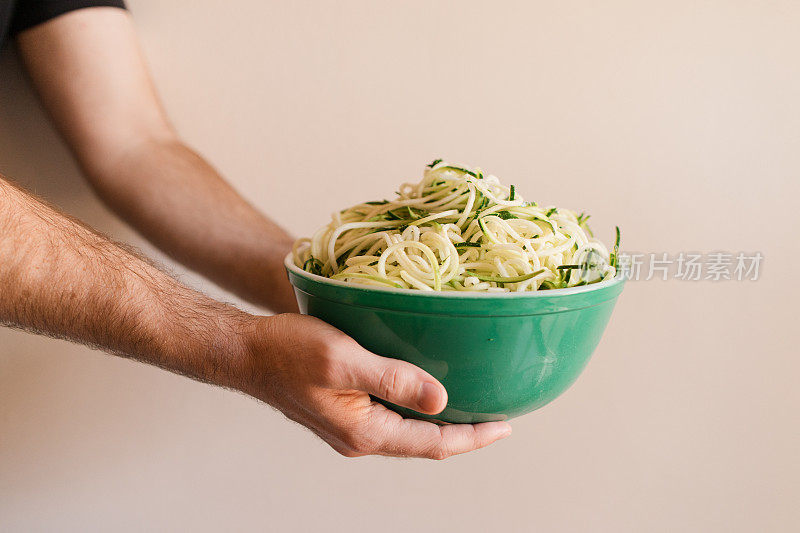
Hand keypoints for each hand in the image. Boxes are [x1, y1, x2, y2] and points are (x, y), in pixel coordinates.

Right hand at [234, 313, 511, 458]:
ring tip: (472, 408)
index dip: (472, 438)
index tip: (506, 426)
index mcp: (365, 432)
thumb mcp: (344, 360)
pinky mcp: (343, 411)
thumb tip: (441, 401)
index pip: (432, 444)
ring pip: (408, 432)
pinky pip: (391, 417)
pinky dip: (417, 410)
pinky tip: (426, 392)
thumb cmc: (287, 351)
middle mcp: (360, 437)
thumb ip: (393, 379)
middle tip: (498, 419)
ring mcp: (350, 427)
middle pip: (424, 445)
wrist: (246, 353)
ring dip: (440, 423)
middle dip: (463, 434)